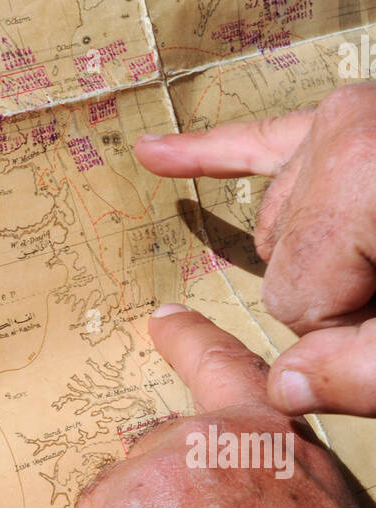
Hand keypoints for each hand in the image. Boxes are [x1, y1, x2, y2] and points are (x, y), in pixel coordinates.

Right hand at [134, 82, 375, 415]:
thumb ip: (362, 373)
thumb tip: (281, 388)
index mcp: (356, 175)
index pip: (295, 300)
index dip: (350, 330)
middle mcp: (338, 131)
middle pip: (284, 261)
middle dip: (339, 294)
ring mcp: (341, 118)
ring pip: (278, 225)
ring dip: (325, 257)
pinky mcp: (343, 119)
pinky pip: (256, 141)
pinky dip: (206, 153)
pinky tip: (153, 153)